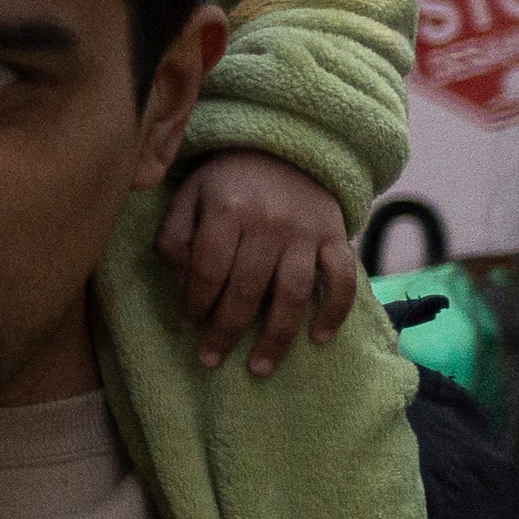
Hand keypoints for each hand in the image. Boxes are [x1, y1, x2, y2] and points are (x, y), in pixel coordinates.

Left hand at [160, 148, 357, 375]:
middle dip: (227, 330)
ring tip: (260, 368)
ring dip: (277, 335)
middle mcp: (270, 223)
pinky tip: (319, 339)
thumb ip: (175, 237)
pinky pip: (343, 279)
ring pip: (293, 292)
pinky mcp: (337, 236)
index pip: (208, 269)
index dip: (194, 303)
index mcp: (228, 210)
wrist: (286, 149)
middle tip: (211, 361)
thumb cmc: (228, 181)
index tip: (185, 328)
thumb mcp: (189, 196)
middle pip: (247, 288)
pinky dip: (335, 311)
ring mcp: (307, 232)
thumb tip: (183, 284)